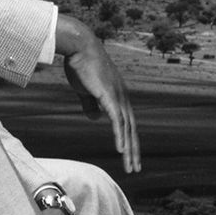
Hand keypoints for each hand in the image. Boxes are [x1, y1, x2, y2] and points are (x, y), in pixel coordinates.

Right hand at [56, 16, 140, 172]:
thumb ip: (91, 104)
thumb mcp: (86, 89)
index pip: (127, 124)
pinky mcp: (109, 96)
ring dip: (129, 150)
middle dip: (134, 151)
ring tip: (131, 167)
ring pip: (126, 130)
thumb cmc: (81, 64)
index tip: (130, 156)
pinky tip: (121, 150)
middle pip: (131, 130)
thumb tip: (95, 118)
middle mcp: (122, 98)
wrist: (80, 46)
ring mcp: (117, 97)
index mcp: (118, 97)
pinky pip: (117, 121)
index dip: (129, 141)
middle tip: (136, 169)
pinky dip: (120, 137)